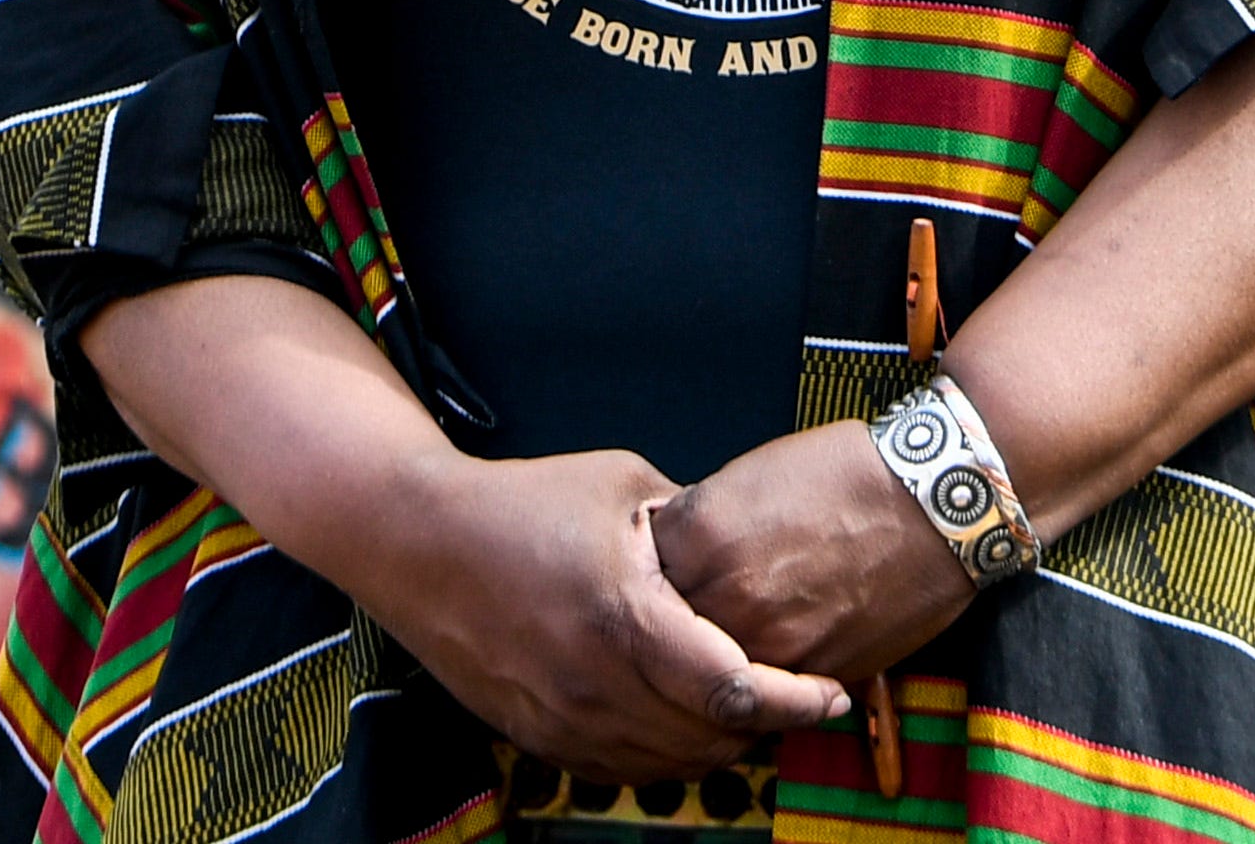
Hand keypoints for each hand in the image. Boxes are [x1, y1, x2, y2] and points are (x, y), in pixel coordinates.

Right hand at [383, 448, 853, 778]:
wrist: (421, 543)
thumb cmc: (527, 500)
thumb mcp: (624, 486)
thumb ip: (693, 526)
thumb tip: (749, 550)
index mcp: (626, 618)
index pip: (733, 687)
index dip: (794, 699)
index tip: (832, 693)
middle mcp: (596, 684)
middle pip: (711, 737)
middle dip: (766, 723)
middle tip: (799, 692)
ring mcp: (565, 721)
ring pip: (672, 763)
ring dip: (718, 741)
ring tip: (749, 703)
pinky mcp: (541, 738)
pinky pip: (625, 769)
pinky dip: (668, 752)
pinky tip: (684, 716)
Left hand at [652, 420, 973, 689]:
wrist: (931, 504)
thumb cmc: (845, 474)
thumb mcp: (750, 476)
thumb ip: (701, 525)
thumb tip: (672, 559)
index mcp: (701, 534)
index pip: (637, 572)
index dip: (647, 572)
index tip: (655, 570)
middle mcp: (725, 596)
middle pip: (665, 633)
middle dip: (668, 624)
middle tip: (682, 612)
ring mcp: (767, 644)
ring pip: (710, 675)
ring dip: (711, 662)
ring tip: (729, 634)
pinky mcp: (808, 678)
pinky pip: (762, 694)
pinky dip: (759, 681)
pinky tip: (769, 652)